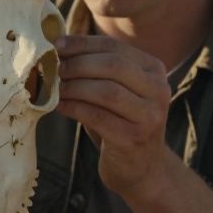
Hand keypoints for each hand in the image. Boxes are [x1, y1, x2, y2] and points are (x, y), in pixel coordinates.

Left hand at [54, 35, 171, 197]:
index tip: (55, 45)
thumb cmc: (119, 121)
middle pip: (113, 65)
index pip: (114, 47)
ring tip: (54, 88)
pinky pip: (97, 116)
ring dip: (74, 87)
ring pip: (106, 91)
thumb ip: (96, 68)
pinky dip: (73, 108)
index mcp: (154, 70)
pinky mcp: (133, 138)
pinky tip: (58, 106)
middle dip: (77, 64)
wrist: (141, 167)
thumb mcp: (115, 89)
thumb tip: (57, 48)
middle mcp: (158, 90)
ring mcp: (149, 115)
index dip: (82, 44)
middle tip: (54, 69)